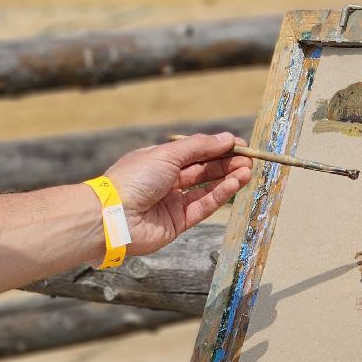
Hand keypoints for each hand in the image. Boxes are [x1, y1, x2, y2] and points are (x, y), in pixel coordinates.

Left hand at [102, 132, 253, 255]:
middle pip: (202, 170)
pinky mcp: (177, 223)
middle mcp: (166, 181)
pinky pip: (202, 206)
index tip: (239, 145)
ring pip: (206, 189)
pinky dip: (219, 195)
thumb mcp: (167, 154)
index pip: (193, 152)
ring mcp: (172, 202)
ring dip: (227, 179)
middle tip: (248, 159)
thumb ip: (199, 147)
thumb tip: (225, 138)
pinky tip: (234, 184)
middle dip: (226, 163)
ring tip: (247, 171)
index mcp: (159, 160)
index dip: (216, 148)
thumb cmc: (134, 179)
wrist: (113, 216)